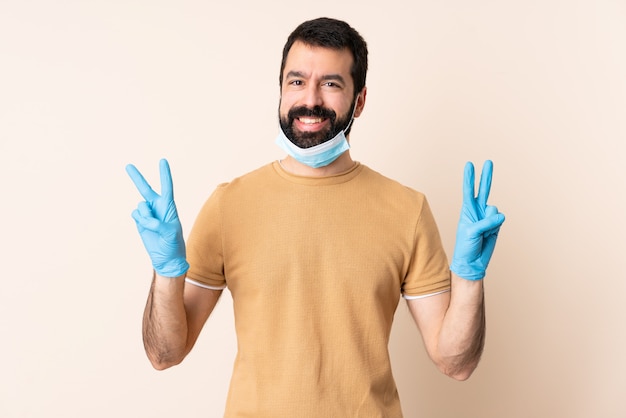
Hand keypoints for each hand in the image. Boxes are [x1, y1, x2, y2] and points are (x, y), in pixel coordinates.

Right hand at [126, 159, 188, 277]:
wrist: (166, 258)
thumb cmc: (173, 245)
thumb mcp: (170, 234)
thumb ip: (158, 224)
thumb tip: (144, 218)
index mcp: (169, 207)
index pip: (167, 187)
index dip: (164, 174)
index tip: (162, 161)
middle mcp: (157, 207)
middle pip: (146, 189)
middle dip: (137, 177)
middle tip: (128, 165)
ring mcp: (148, 214)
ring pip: (140, 206)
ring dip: (144, 216)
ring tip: (152, 227)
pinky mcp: (140, 221)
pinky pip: (135, 215)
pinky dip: (139, 221)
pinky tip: (145, 228)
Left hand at [450, 160, 504, 280]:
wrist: (472, 261)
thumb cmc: (465, 247)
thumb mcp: (471, 233)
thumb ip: (485, 222)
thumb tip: (500, 214)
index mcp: (467, 210)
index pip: (469, 190)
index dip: (470, 178)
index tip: (469, 165)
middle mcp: (477, 210)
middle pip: (484, 190)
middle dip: (486, 176)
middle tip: (488, 162)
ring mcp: (487, 217)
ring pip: (494, 209)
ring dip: (490, 220)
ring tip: (483, 233)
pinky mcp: (496, 225)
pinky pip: (500, 220)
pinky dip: (496, 226)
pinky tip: (489, 235)